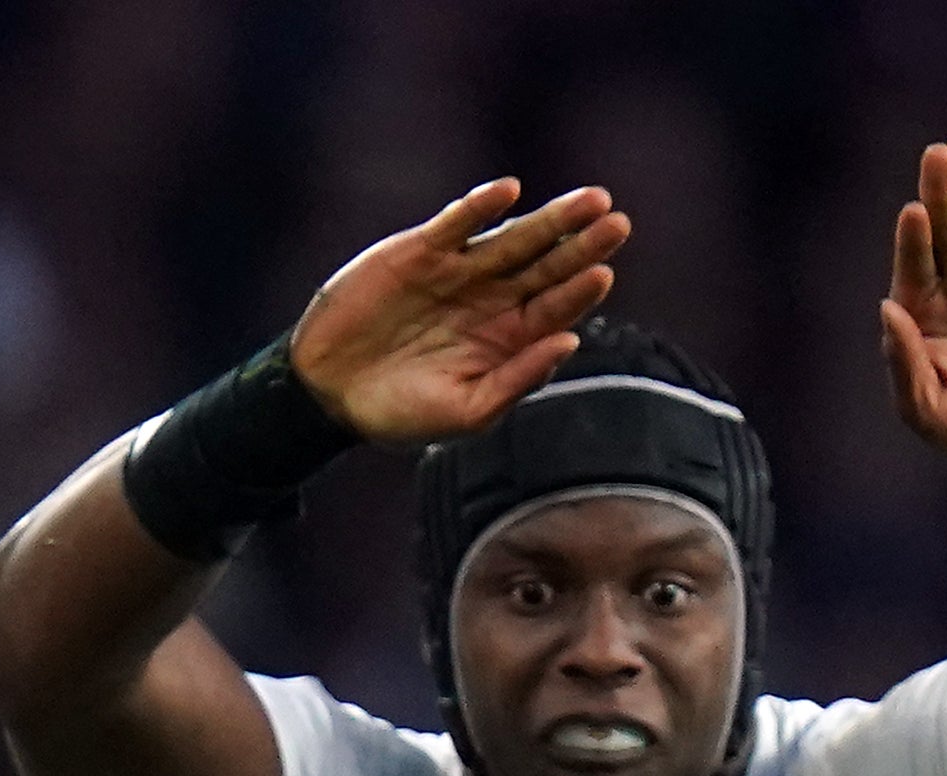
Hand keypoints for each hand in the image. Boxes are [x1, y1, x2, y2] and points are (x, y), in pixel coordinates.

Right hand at [281, 178, 627, 447]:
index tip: (602, 273)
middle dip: (582, 245)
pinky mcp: (422, 249)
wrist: (329, 390)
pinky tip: (508, 193)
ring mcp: (460, 270)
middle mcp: (492, 299)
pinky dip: (480, 207)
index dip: (580, 291)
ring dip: (552, 218)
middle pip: (547, 265)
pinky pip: (458, 222)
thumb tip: (569, 342)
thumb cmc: (400, 412)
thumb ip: (516, 380)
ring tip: (590, 201)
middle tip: (616, 223)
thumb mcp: (464, 410)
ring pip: (515, 237)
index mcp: (508, 339)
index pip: (556, 308)